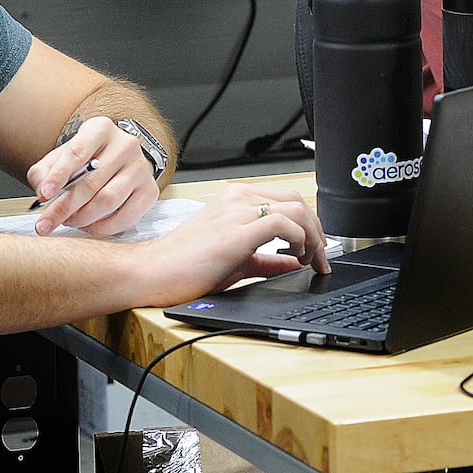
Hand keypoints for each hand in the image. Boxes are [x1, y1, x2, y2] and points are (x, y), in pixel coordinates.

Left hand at [27, 116, 158, 236]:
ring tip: (69, 221)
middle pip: (91, 182)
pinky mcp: (150, 190)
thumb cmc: (86, 159)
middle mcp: (126, 145)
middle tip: (46, 223)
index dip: (59, 175)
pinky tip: (88, 226)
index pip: (77, 152)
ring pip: (109, 200)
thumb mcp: (60, 157)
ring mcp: (141, 168)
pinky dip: (103, 227)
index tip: (44, 195)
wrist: (117, 161)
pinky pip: (126, 217)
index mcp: (101, 129)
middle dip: (64, 207)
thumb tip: (42, 193)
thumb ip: (44, 172)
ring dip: (83, 218)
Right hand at [135, 183, 331, 306]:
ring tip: (311, 260)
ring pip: (296, 208)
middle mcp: (237, 198)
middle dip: (318, 230)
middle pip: (297, 200)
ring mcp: (236, 211)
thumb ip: (267, 260)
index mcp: (235, 199)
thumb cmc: (184, 267)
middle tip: (321, 257)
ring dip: (313, 236)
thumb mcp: (236, 260)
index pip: (287, 198)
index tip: (317, 248)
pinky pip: (282, 223)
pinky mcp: (235, 231)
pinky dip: (299, 239)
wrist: (150, 273)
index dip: (310, 223)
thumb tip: (294, 264)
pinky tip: (297, 258)